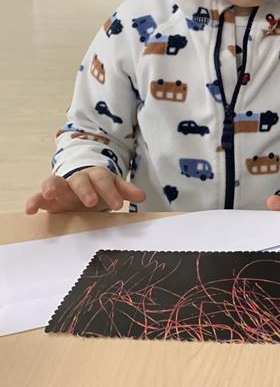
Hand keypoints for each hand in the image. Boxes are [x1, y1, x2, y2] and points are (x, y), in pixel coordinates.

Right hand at [25, 170, 145, 214]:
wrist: (79, 187)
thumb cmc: (97, 189)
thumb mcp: (111, 188)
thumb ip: (124, 190)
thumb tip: (142, 196)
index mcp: (95, 176)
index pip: (103, 180)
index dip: (110, 191)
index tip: (118, 204)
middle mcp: (77, 180)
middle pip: (80, 180)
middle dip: (85, 190)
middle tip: (90, 202)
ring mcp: (61, 187)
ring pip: (54, 182)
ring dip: (52, 187)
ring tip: (50, 194)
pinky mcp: (47, 198)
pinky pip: (38, 197)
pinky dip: (33, 201)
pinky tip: (30, 210)